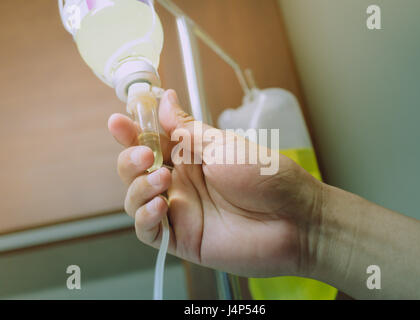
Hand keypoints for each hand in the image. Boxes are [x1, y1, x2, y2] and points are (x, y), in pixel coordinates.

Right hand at [108, 90, 323, 277]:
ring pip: (136, 198)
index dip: (132, 131)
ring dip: (138, 186)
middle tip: (144, 153)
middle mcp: (182, 182)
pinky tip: (158, 205)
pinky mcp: (183, 238)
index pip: (151, 141)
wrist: (296, 219)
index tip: (119, 121)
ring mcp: (181, 211)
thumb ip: (187, 128)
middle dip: (130, 158)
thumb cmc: (268, 176)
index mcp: (191, 156)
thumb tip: (165, 98)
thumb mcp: (224, 145)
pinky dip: (144, 218)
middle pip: (136, 170)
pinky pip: (149, 231)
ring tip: (162, 179)